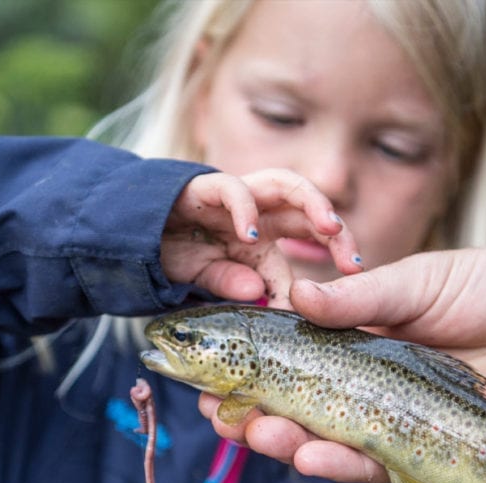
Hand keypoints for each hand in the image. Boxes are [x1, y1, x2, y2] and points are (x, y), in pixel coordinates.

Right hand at [161, 169, 361, 306]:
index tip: (356, 273)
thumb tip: (261, 297)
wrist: (129, 237)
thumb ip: (235, 285)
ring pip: (282, 183)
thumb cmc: (174, 257)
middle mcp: (255, 209)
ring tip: (329, 228)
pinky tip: (252, 235)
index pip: (311, 232)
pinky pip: (230, 189)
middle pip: (306, 205)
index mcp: (265, 231)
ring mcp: (232, 196)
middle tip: (353, 260)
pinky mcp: (201, 189)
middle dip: (335, 227)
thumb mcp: (210, 280)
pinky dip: (244, 210)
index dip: (337, 248)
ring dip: (310, 203)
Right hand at [200, 245, 485, 482]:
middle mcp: (373, 387)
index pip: (294, 362)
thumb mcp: (423, 280)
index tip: (214, 374)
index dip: (252, 372)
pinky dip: (345, 465)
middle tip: (224, 416)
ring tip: (258, 434)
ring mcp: (400, 423)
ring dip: (290, 445)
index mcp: (362, 341)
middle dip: (257, 416)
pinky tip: (312, 454)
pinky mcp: (434, 455)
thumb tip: (295, 295)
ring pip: (332, 444)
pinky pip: (381, 468)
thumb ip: (362, 297)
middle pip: (302, 411)